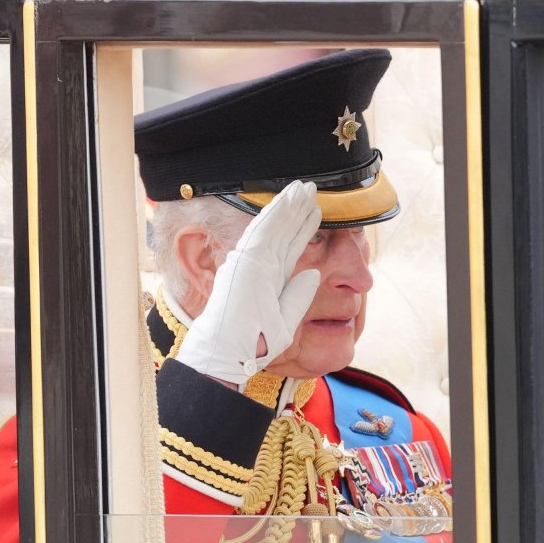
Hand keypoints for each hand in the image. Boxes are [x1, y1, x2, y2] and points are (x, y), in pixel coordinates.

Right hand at [177, 180, 322, 387]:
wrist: (229, 354)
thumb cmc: (253, 343)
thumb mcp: (285, 321)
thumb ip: (298, 297)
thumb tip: (314, 276)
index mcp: (268, 280)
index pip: (289, 248)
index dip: (302, 229)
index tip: (315, 212)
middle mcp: (259, 267)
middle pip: (283, 233)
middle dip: (297, 211)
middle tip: (310, 190)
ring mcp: (251, 263)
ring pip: (274, 227)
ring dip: (289, 206)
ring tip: (303, 188)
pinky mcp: (246, 261)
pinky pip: (264, 232)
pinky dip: (276, 214)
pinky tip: (288, 199)